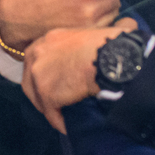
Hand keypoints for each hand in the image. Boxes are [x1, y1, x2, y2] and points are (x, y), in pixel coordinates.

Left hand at [22, 17, 138, 132]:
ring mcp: (38, 74)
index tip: (55, 83)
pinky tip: (68, 127)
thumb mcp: (93, 32)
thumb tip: (124, 27)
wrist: (109, 56)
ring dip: (50, 109)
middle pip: (31, 79)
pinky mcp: (46, 93)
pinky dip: (60, 122)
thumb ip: (91, 37)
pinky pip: (51, 114)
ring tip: (62, 117)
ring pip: (39, 98)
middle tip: (55, 104)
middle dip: (41, 93)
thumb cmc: (110, 42)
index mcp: (48, 38)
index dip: (46, 73)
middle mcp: (36, 54)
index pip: (38, 59)